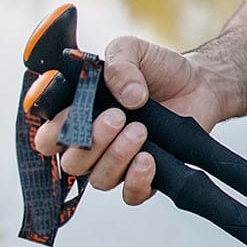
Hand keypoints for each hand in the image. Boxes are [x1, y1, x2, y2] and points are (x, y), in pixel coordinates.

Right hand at [29, 36, 234, 205]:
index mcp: (78, 115)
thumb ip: (119, 63)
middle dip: (91, 141)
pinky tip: (148, 159)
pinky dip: (137, 181)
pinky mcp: (146, 176)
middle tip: (118, 117)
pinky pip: (131, 196)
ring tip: (140, 130)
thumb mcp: (133, 51)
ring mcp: (118, 162)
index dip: (53, 132)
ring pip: (99, 179)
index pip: (48, 138)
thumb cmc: (157, 68)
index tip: (73, 113)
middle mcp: (93, 144)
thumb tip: (127, 97)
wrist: (199, 82)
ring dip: (116, 156)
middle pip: (71, 163)